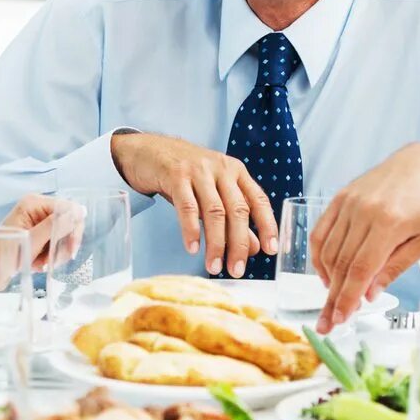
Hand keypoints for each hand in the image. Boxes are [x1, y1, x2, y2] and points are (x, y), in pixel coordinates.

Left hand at [0, 193, 84, 271]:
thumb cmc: (4, 256)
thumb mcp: (32, 241)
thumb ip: (55, 225)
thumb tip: (79, 212)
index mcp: (34, 203)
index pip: (69, 208)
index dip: (73, 228)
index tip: (71, 249)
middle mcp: (38, 208)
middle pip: (68, 222)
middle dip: (64, 244)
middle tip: (54, 261)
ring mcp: (39, 221)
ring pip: (64, 236)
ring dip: (56, 253)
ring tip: (41, 263)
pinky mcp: (39, 233)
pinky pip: (56, 243)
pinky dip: (50, 256)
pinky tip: (38, 263)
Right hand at [109, 131, 277, 276]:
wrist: (148, 149)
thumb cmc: (184, 175)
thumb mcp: (212, 193)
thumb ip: (232, 219)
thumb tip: (254, 247)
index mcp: (236, 172)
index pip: (258, 200)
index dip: (267, 226)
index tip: (272, 250)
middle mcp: (222, 169)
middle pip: (237, 210)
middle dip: (239, 244)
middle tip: (237, 270)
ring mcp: (199, 170)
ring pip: (214, 211)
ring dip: (216, 243)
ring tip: (214, 266)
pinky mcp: (176, 174)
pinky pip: (187, 206)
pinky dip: (191, 229)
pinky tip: (193, 248)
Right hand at [310, 144, 419, 332]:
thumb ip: (394, 268)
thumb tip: (368, 295)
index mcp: (389, 223)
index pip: (360, 269)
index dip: (347, 298)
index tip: (340, 320)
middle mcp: (364, 211)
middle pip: (340, 263)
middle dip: (333, 297)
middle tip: (328, 322)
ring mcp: (349, 202)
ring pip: (327, 249)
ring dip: (326, 279)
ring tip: (332, 299)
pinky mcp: (341, 196)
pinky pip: (321, 231)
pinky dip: (319, 255)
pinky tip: (326, 273)